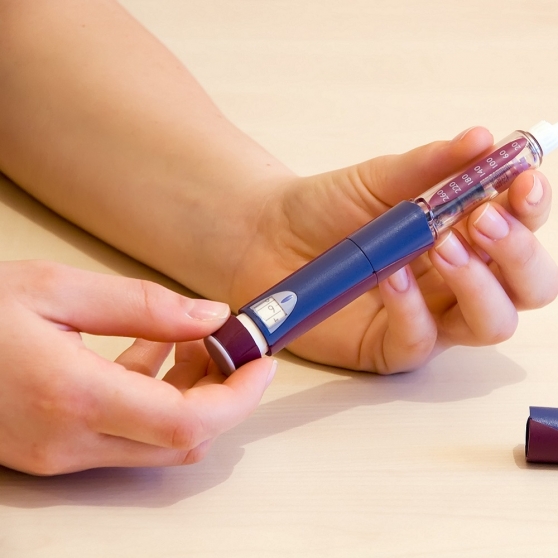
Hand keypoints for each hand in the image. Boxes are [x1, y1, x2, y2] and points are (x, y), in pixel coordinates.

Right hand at [0, 260, 275, 474]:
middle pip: (181, 439)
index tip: (262, 363)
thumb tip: (210, 317)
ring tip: (181, 339)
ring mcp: (60, 453)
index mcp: (72, 397)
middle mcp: (69, 441)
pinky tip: (145, 353)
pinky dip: (153, 399)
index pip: (187, 422)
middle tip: (224, 344)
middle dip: (220, 393)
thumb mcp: (59, 289)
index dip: (238, 396)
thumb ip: (144, 306)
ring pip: (158, 442)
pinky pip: (127, 436)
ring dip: (187, 394)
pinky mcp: (55, 449)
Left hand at [230, 127, 557, 372]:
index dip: (531, 210)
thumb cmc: (326, 208)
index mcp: (463, 237)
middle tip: (482, 219)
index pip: (521, 231)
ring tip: (442, 245)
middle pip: (527, 287)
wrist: (267, 237)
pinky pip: (420, 340)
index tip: (522, 182)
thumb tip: (484, 139)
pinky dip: (411, 307)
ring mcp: (427, 319)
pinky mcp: (389, 347)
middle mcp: (456, 283)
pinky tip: (391, 275)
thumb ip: (430, 165)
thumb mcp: (378, 180)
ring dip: (478, 284)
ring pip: (491, 324)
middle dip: (516, 255)